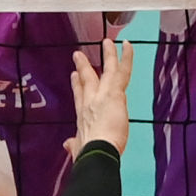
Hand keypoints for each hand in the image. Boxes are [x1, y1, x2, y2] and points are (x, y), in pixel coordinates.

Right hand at [63, 39, 132, 158]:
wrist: (96, 151)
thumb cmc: (88, 154)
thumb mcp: (77, 149)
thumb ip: (74, 145)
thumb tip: (68, 146)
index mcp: (82, 116)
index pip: (79, 97)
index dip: (76, 85)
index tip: (74, 76)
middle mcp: (90, 101)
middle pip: (87, 79)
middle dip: (83, 66)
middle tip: (78, 54)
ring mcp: (102, 94)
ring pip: (107, 70)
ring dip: (108, 54)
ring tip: (108, 41)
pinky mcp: (114, 92)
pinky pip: (121, 70)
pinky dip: (125, 57)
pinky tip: (126, 45)